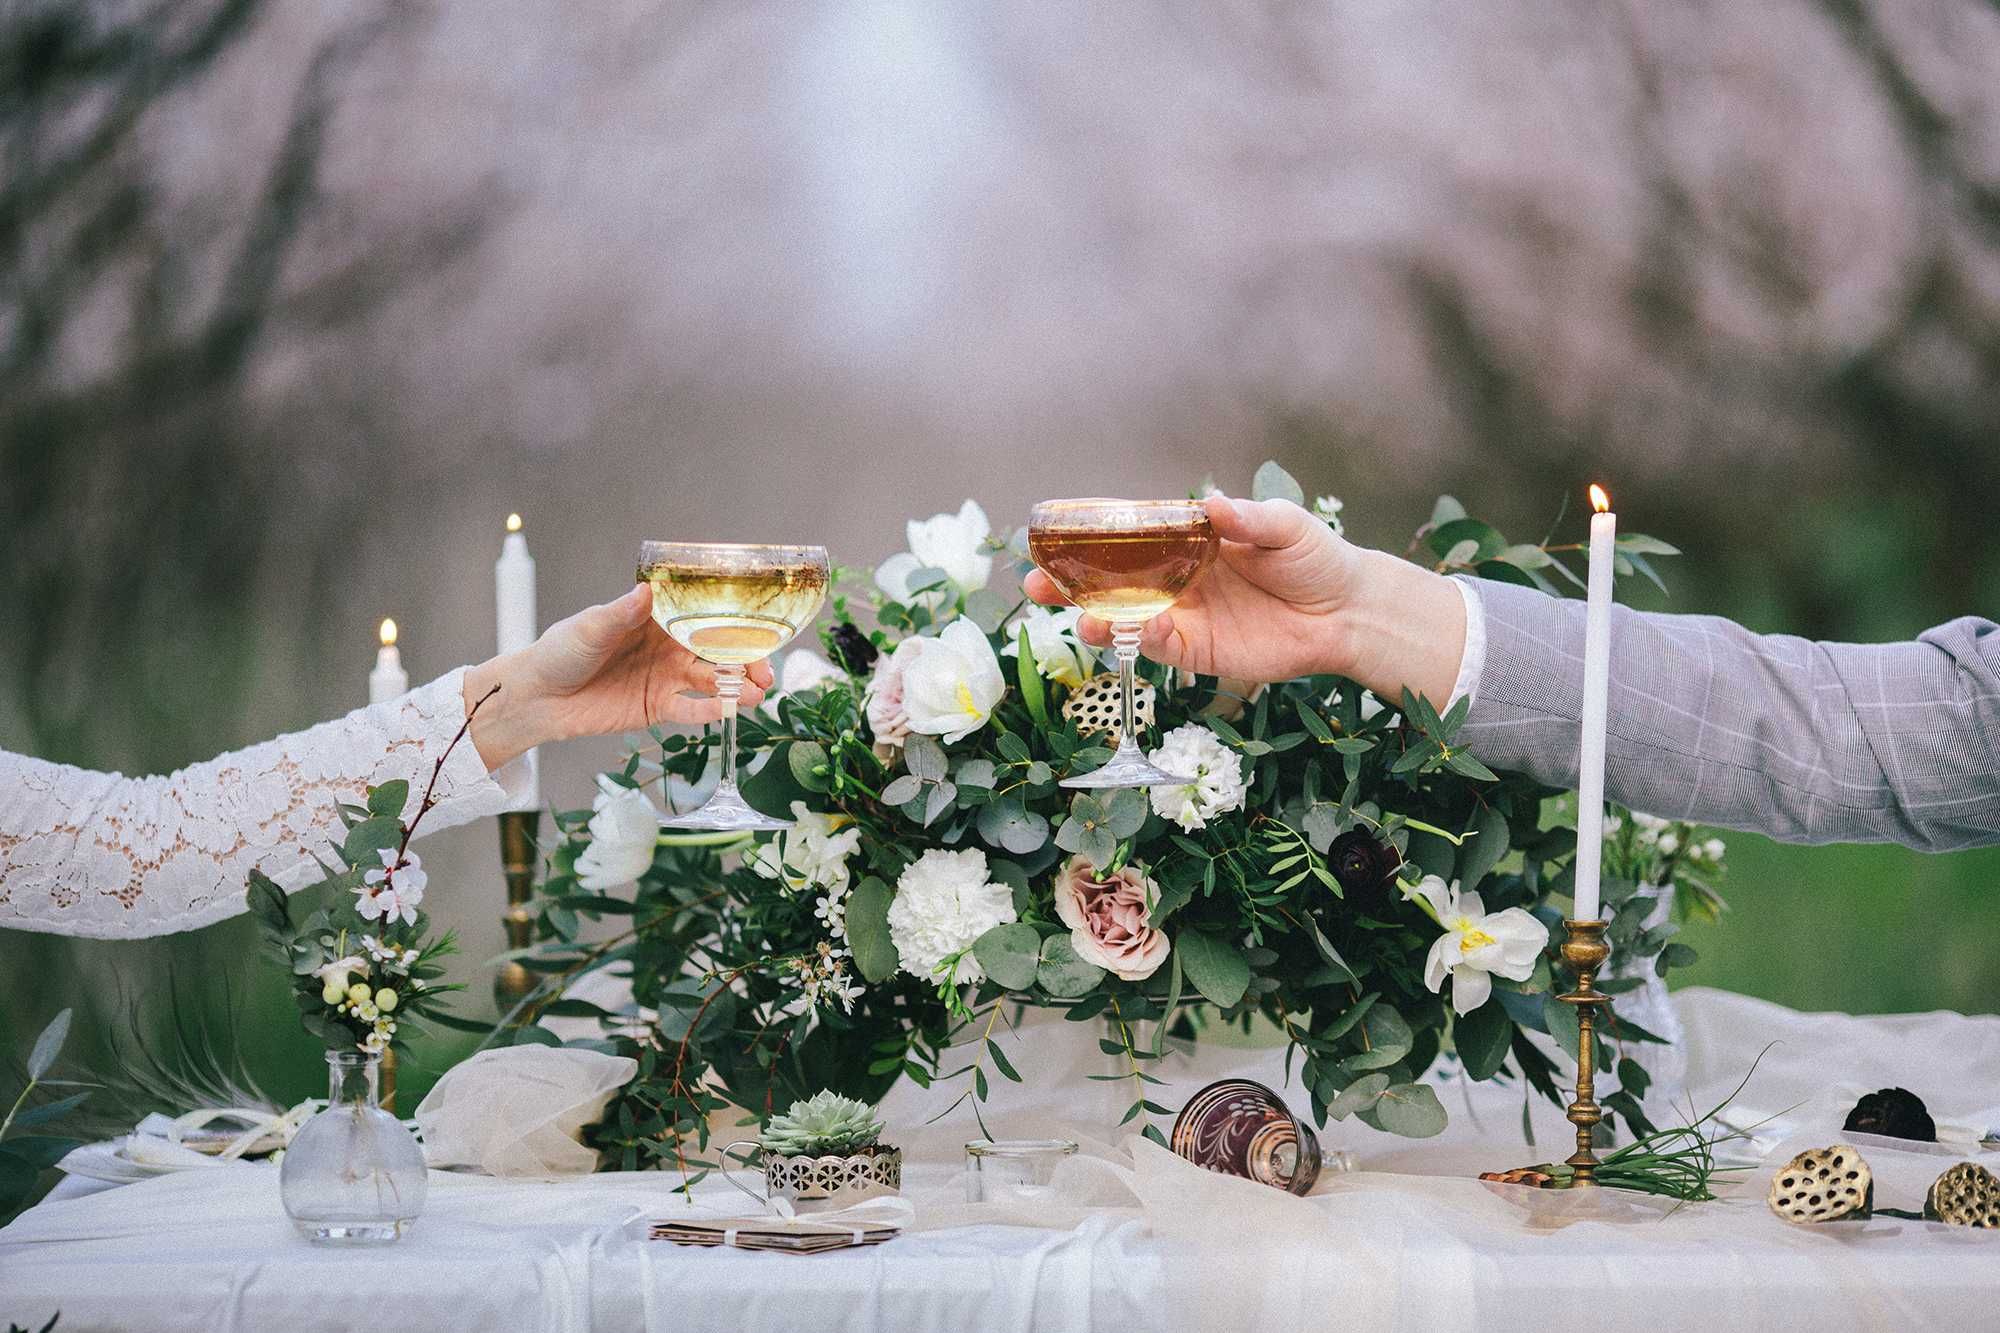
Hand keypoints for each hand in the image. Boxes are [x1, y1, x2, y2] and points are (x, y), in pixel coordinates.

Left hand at [463, 584, 772, 769]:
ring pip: (711, 681)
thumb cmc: (559, 651)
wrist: (537, 697)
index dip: (731, 619)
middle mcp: (668, 646)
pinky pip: (690, 710)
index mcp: (656, 618)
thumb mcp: (589, 627)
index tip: (758, 624)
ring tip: (757, 693)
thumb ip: (622, 613)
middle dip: (745, 659)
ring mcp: (665, 677)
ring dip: (736, 686)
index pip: (702, 614)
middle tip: (765, 671)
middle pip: (716, 650)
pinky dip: (710, 711)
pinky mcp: (657, 708)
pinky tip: (729, 712)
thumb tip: (648, 591)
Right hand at [1024, 495, 1464, 702]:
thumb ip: (1248, 518)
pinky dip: (1139, 640)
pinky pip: (1158, 647)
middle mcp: (1176, 578)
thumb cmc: (1315, 559)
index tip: (1054, 536)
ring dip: (1094, 617)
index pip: (1130, 536)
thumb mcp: (1285, 526)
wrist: (1346, 613)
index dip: (1091, 537)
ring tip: (1076, 615)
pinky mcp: (1197, 651)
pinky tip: (1130, 630)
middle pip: (1112, 581)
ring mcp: (1183, 616)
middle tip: (1035, 582)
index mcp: (1187, 540)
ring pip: (1124, 618)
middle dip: (1070, 584)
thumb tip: (1213, 503)